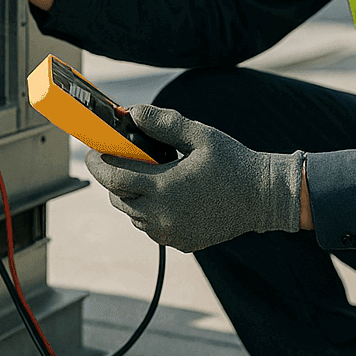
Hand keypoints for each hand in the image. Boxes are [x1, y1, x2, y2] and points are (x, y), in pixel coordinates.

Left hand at [85, 104, 303, 252]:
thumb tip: (132, 112)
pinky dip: (149, 211)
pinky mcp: (180, 243)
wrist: (264, 198)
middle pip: (118, 198)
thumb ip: (163, 123)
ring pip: (133, 215)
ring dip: (131, 195)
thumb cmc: (233, 163)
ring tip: (145, 174)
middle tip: (117, 159)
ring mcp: (171, 233)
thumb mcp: (199, 135)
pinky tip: (165, 193)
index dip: (98, 164)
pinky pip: (151, 227)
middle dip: (112, 178)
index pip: (114, 178)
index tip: (92, 152)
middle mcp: (163, 216)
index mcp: (164, 188)